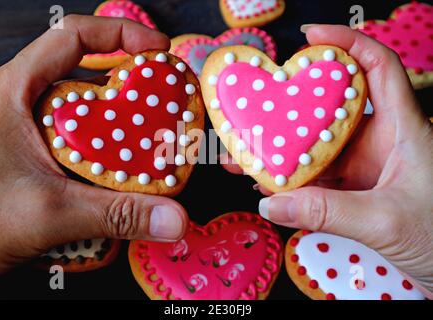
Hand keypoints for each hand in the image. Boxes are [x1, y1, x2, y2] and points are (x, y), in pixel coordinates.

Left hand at [0, 15, 188, 281]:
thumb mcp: (47, 215)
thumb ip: (116, 214)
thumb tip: (174, 219)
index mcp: (11, 93)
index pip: (71, 37)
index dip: (120, 34)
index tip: (158, 49)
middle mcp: (16, 104)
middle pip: (84, 76)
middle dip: (128, 89)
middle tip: (163, 106)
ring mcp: (22, 130)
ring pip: (81, 112)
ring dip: (116, 125)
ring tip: (147, 143)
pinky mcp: (28, 154)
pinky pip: (75, 140)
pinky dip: (101, 150)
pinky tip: (118, 174)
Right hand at [224, 25, 432, 293]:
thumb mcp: (385, 221)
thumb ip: (327, 212)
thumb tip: (271, 203)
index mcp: (402, 129)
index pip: (377, 67)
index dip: (346, 44)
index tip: (309, 38)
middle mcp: (380, 142)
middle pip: (332, 110)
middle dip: (291, 109)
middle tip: (257, 108)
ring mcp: (365, 169)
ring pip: (318, 149)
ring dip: (282, 152)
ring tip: (245, 154)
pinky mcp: (355, 192)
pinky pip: (316, 181)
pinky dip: (292, 184)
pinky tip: (268, 188)